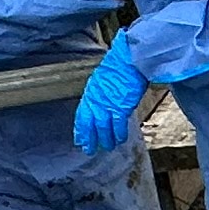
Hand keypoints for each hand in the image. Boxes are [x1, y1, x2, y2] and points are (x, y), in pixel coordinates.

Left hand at [73, 29, 147, 154]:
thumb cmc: (119, 65)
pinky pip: (118, 125)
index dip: (80, 130)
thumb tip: (102, 102)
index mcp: (90, 93)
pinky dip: (119, 134)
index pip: (81, 116)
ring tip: (108, 147)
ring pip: (103, 128)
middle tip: (89, 150)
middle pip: (90, 125)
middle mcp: (96, 101)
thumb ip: (100, 93)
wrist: (128, 59)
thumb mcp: (102, 79)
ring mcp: (107, 105)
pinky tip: (120, 139)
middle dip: (89, 139)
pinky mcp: (121, 107)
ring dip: (106, 139)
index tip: (79, 140)